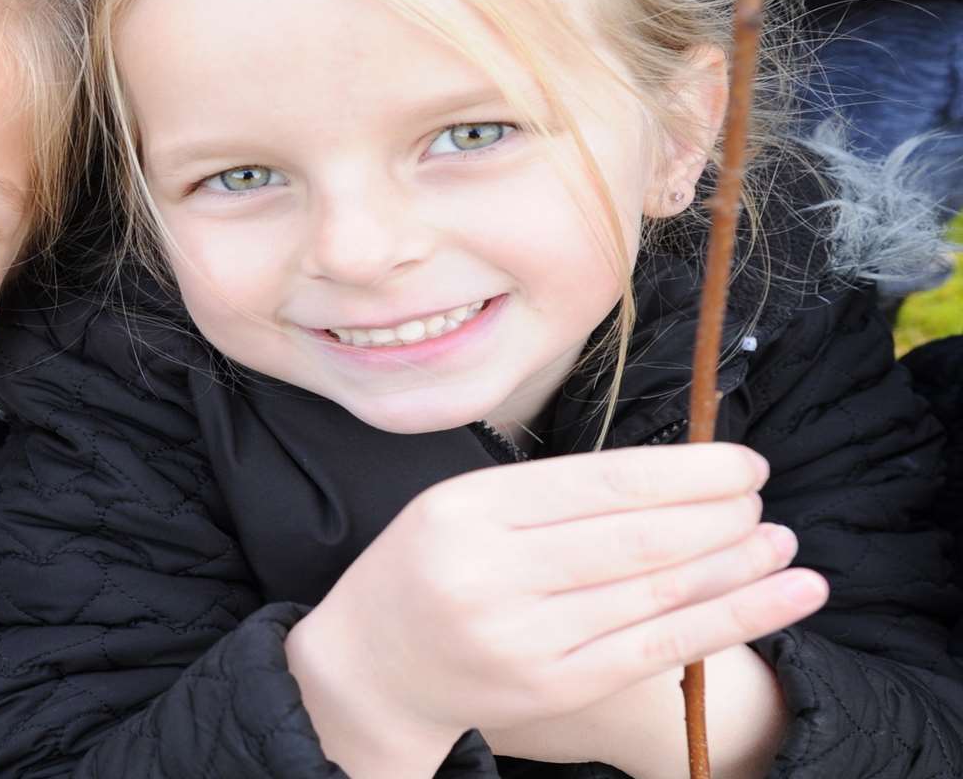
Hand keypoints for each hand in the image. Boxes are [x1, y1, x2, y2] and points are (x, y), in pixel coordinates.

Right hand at [285, 444, 824, 776]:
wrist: (367, 668)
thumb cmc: (425, 571)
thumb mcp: (460, 507)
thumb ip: (547, 495)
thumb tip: (671, 479)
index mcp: (468, 509)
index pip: (598, 483)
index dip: (684, 473)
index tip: (744, 463)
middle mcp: (491, 572)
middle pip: (633, 538)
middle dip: (716, 517)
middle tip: (762, 501)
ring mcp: (521, 636)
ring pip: (653, 594)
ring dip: (735, 566)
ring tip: (783, 545)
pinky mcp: (550, 686)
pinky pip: (656, 648)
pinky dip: (729, 620)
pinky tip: (782, 597)